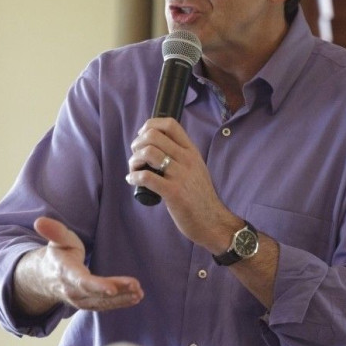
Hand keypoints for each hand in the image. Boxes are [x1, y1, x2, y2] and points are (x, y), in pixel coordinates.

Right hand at [13, 217, 143, 315]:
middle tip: (136, 286)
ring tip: (139, 292)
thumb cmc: (58, 254)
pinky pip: (104, 305)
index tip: (112, 288)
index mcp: (65, 273)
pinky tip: (135, 297)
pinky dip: (121, 303)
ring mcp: (80, 299)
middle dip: (117, 291)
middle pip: (96, 293)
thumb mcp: (56, 240)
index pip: (82, 281)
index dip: (97, 286)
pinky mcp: (88, 303)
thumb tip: (39, 221)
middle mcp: (72, 290)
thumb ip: (53, 231)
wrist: (46, 277)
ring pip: (102, 301)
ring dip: (122, 298)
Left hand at [126, 118, 238, 253]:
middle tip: (135, 156)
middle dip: (137, 144)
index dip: (150, 125)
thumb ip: (181, 156)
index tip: (142, 137)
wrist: (213, 221)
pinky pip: (146, 177)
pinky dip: (134, 177)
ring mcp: (180, 175)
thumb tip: (156, 146)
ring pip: (148, 153)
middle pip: (153, 136)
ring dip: (134, 160)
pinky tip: (132, 180)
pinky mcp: (173, 192)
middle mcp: (187, 159)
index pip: (170, 124)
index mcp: (191, 151)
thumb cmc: (200, 196)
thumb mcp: (196, 168)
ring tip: (134, 169)